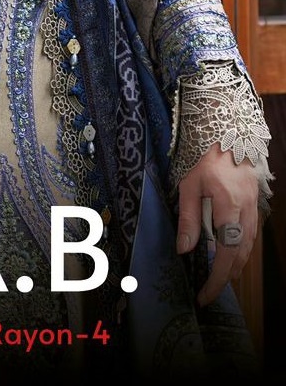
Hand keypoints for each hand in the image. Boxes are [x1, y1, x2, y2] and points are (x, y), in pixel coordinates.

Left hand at [175, 144, 259, 306]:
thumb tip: (183, 249)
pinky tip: (227, 261)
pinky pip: (248, 242)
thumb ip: (188, 218)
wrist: (235, 144)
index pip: (226, 252)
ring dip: (232, 270)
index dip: (217, 278)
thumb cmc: (209, 163)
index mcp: (229, 207)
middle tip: (206, 293)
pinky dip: (238, 257)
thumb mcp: (190, 186)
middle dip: (223, 280)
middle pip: (239, 258)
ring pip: (246, 252)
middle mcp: (246, 215)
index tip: (205, 295)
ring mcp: (254, 215)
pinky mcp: (254, 214)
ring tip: (215, 281)